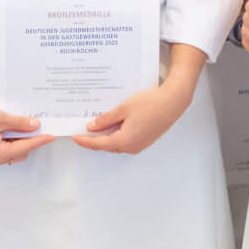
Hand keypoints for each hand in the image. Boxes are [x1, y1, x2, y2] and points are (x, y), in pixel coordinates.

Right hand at [0, 94, 50, 166]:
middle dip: (30, 140)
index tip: (51, 136)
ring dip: (20, 140)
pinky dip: (10, 139)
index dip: (39, 140)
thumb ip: (19, 123)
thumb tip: (35, 125)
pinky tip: (12, 127)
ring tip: (24, 124)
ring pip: (12, 151)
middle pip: (20, 152)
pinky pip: (3, 149)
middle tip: (38, 126)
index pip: (25, 148)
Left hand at [75, 62, 199, 153]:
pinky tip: (115, 123)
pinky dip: (118, 134)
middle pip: (107, 145)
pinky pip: (126, 140)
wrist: (174, 101)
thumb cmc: (151, 103)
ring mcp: (140, 144)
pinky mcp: (146, 139)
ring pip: (117, 143)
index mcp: (124, 141)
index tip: (75, 137)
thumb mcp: (123, 108)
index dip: (85, 141)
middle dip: (95, 139)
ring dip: (107, 135)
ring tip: (98, 124)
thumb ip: (105, 120)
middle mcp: (132, 147)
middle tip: (83, 129)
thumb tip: (92, 127)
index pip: (99, 144)